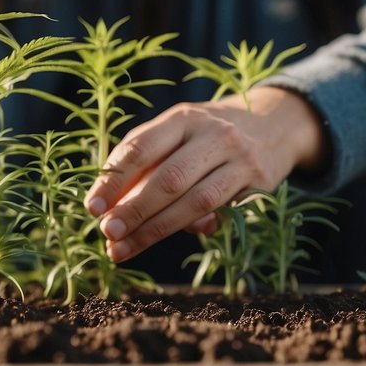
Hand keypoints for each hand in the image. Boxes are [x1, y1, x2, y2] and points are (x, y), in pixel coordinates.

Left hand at [83, 87, 324, 262]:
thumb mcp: (177, 134)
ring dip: (156, 229)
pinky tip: (172, 237)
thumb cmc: (206, 136)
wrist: (273, 124)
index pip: (141, 148)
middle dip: (134, 210)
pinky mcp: (258, 182)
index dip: (113, 179)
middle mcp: (213, 133)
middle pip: (168, 178)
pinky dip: (192, 227)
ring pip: (195, 201)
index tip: (92, 207)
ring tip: (123, 247)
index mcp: (182, 117)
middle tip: (107, 233)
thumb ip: (146, 165)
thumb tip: (111, 210)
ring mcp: (239, 157)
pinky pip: (220, 211)